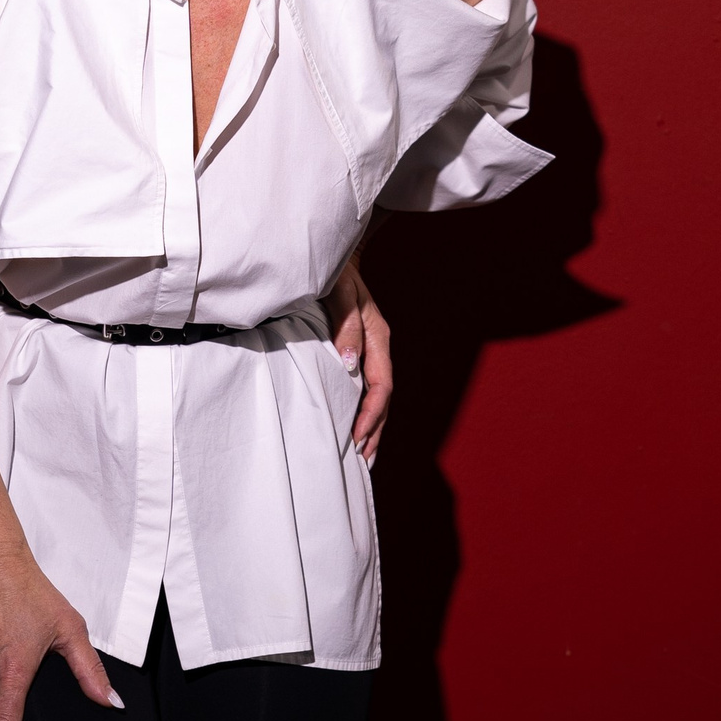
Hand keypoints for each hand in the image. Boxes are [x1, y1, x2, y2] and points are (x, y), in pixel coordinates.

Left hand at [324, 259, 392, 463]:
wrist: (338, 258)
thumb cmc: (337, 273)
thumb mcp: (340, 294)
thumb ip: (345, 326)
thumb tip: (349, 364)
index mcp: (378, 338)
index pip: (381, 386)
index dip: (371, 414)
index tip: (357, 436)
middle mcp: (379, 348)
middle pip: (384, 399)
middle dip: (375, 431)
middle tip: (363, 461)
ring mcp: (371, 352)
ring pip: (377, 397)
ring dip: (372, 427)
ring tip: (364, 456)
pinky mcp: (360, 353)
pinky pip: (365, 388)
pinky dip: (363, 411)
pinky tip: (354, 427)